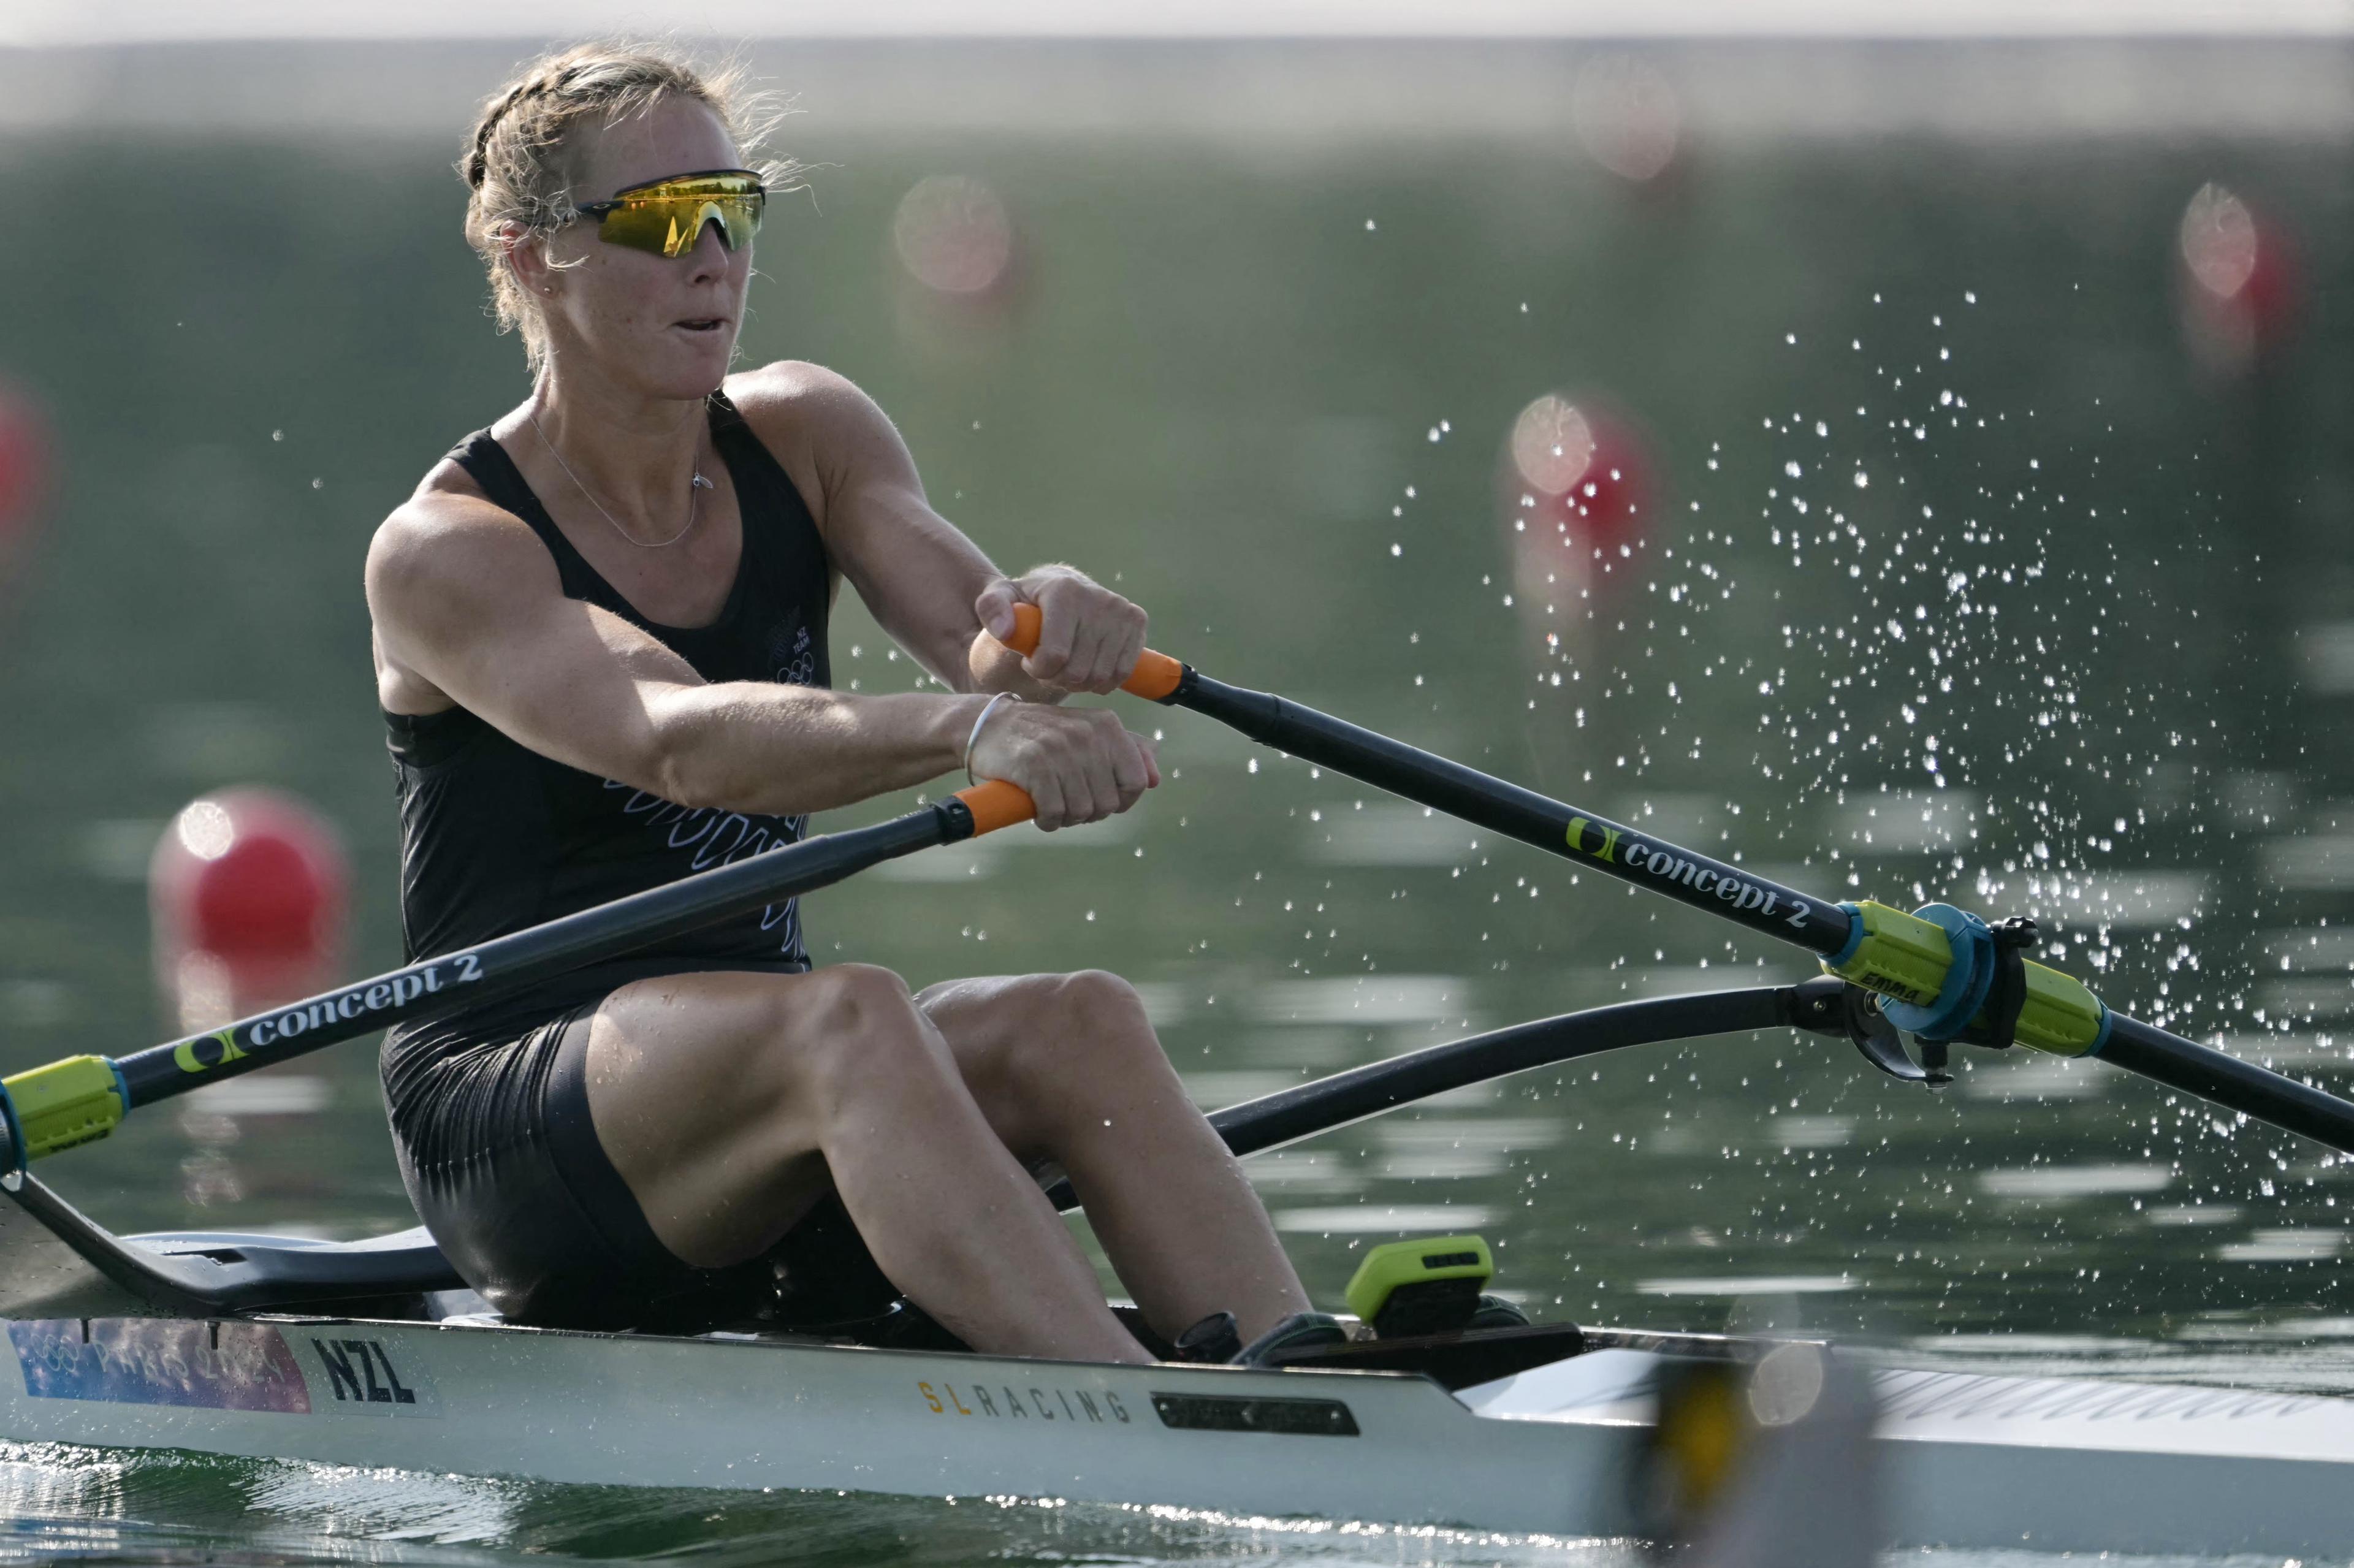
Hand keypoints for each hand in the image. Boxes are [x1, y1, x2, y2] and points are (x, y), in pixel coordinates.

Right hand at [966, 698, 1159, 831]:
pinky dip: (1047, 821)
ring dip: (1066, 818)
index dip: (1122, 801)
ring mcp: (1060, 748)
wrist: (987, 725)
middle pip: (1109, 803)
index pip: (1137, 782)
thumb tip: (1155, 779)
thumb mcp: (1088, 731)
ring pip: (1082, 811)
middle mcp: (1087, 734)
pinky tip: (1039, 812)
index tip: (1099, 799)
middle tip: (1068, 801)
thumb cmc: (1042, 735)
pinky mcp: (1034, 765)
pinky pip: (1054, 813)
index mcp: (1108, 725)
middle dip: (1089, 812)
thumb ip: (1127, 750)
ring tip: (1052, 803)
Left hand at [974, 566, 1146, 694]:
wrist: (1059, 591)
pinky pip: (1122, 673)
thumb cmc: (1025, 603)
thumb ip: (991, 610)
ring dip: (1078, 682)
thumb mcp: (998, 600)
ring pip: (1101, 676)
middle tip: (1047, 667)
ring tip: (1065, 666)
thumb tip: (1006, 631)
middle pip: (1078, 670)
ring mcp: (1122, 610)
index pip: (1056, 655)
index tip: (1029, 661)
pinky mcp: (1137, 621)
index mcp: (1065, 591)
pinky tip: (1087, 668)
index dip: (1039, 669)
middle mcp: (1099, 598)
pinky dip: (1102, 681)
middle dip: (1057, 678)